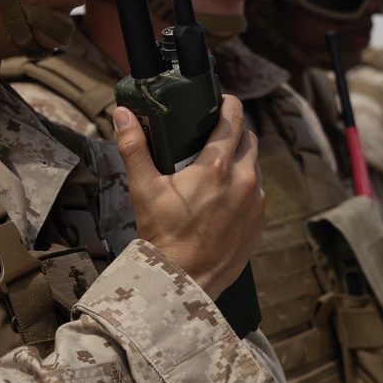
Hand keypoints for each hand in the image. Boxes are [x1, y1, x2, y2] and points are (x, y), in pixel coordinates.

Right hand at [113, 98, 264, 296]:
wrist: (184, 280)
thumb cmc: (163, 235)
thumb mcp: (143, 189)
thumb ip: (134, 147)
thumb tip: (123, 114)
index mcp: (216, 167)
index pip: (233, 118)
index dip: (228, 104)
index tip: (220, 102)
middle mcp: (243, 180)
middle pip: (248, 138)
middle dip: (233, 132)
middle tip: (212, 136)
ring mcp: (256, 201)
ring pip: (255, 165)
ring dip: (240, 160)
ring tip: (216, 168)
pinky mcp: (260, 220)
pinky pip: (258, 191)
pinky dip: (245, 186)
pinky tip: (224, 196)